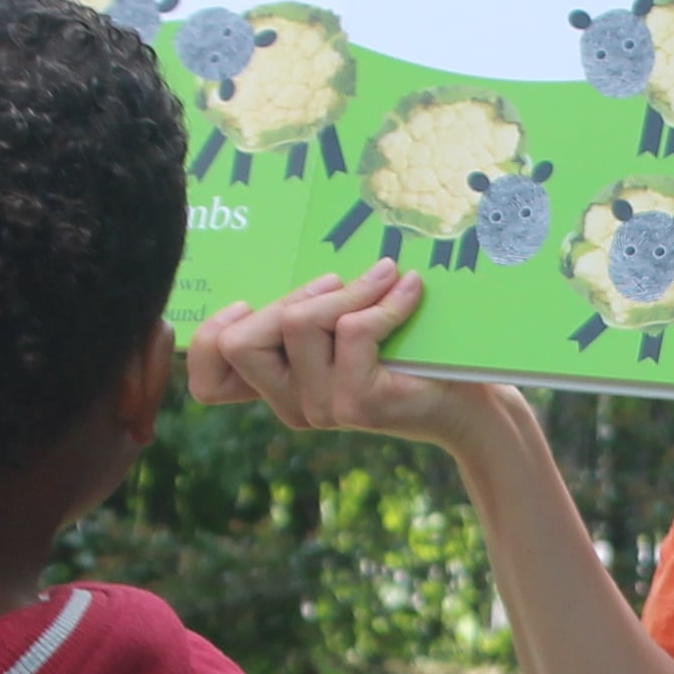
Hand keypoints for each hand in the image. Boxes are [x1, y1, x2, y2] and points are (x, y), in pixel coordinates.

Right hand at [183, 265, 472, 443]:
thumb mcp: (345, 330)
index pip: (208, 384)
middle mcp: (293, 405)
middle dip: (290, 296)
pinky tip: (409, 291)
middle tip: (335, 283)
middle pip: (241, 340)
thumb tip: (295, 266)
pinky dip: (384, 300)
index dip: (205, 342)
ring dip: (344, 290)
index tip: (241, 305)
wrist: (469, 403)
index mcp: (280, 388)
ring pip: (297, 324)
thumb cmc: (409, 357)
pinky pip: (352, 328)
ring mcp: (323, 408)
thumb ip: (309, 313)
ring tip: (382, 280)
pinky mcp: (359, 401)